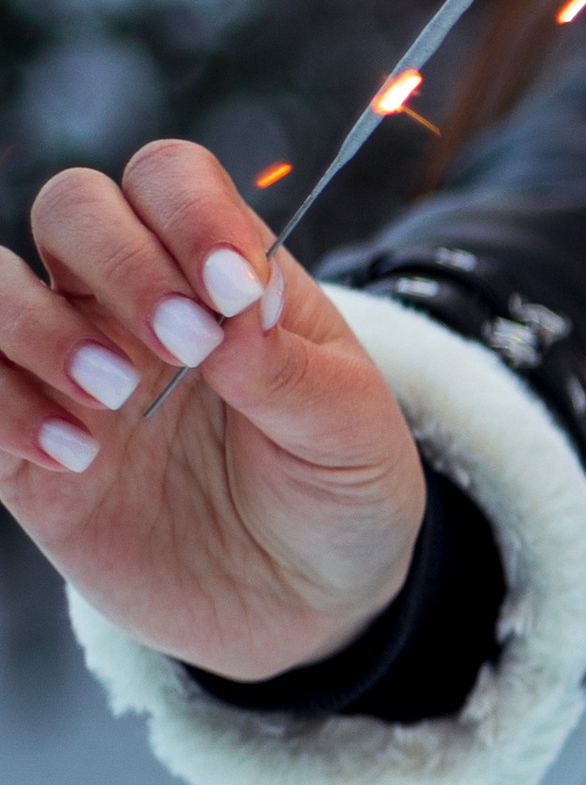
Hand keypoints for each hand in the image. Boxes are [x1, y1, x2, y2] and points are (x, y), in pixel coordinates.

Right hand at [0, 142, 424, 680]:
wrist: (302, 603)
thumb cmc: (336, 492)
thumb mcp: (351, 435)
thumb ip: (294, 373)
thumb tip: (231, 318)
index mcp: (219, 273)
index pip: (170, 180)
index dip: (189, 214)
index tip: (231, 292)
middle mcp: (131, 303)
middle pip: (73, 207)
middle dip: (118, 260)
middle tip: (183, 348)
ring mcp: (69, 370)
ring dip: (38, 325)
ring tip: (115, 397)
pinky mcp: (23, 452)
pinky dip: (1, 405)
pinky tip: (75, 457)